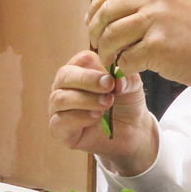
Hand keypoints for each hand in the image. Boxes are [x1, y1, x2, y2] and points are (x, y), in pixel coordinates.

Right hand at [47, 50, 157, 175]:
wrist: (130, 131)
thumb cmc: (126, 103)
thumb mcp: (132, 86)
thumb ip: (126, 78)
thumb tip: (116, 79)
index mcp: (81, 68)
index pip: (82, 59)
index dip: (97, 66)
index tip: (113, 76)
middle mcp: (65, 85)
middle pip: (65, 75)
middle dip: (88, 80)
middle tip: (109, 87)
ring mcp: (59, 106)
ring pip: (60, 98)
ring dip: (85, 100)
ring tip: (106, 104)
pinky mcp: (59, 128)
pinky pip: (60, 121)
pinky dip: (78, 118)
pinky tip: (95, 117)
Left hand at [89, 0, 190, 91]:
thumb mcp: (174, 6)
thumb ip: (147, 3)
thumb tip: (109, 11)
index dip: (97, 7)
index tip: (91, 22)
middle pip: (107, 10)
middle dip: (96, 31)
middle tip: (98, 45)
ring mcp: (157, 20)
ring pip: (112, 35)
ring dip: (106, 51)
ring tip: (112, 60)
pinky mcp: (158, 45)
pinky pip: (126, 57)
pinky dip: (123, 67)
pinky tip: (130, 69)